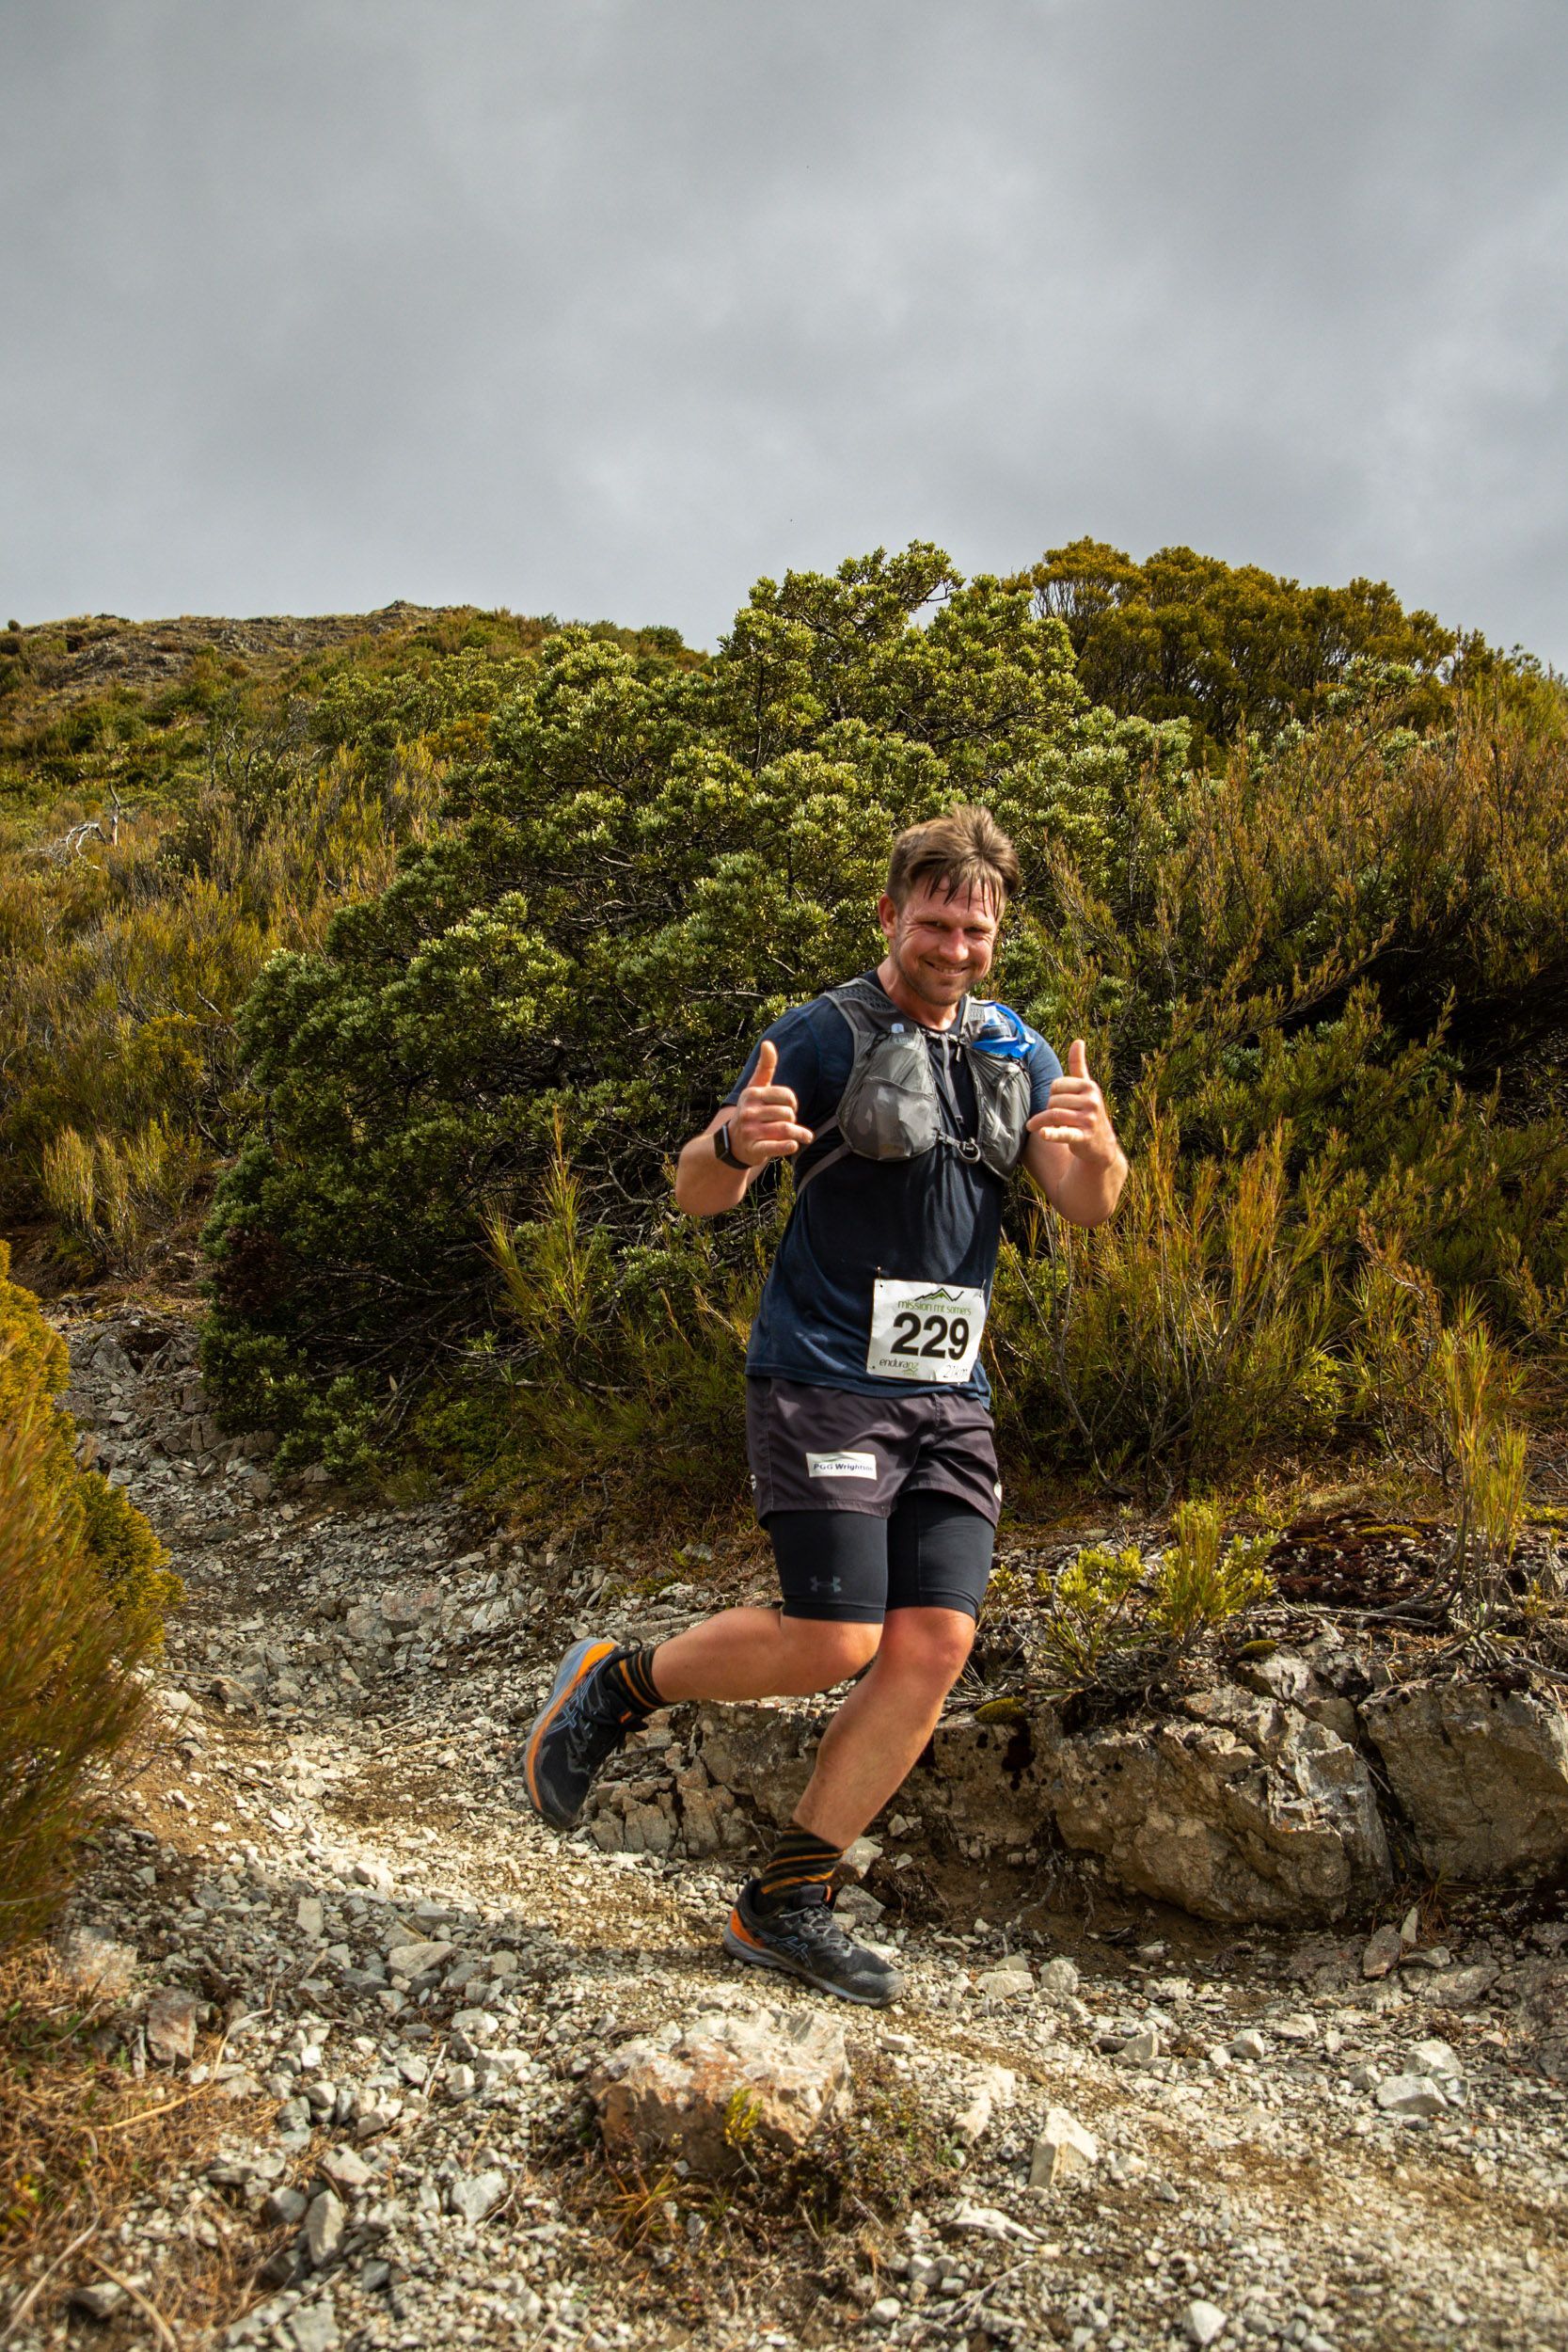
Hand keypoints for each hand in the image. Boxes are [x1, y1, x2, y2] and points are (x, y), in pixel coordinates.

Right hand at [729, 1037, 814, 1164]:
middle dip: (792, 1118)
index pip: (786, 1095)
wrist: (733, 1143)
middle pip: (788, 1113)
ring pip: (785, 1129)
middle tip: (787, 1122)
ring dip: (798, 1133)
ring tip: (801, 1136)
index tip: (789, 1106)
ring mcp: (750, 1131)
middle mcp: (749, 1112)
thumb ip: (765, 1067)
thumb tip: (768, 1043)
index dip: (792, 1102)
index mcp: (752, 1094)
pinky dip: (788, 1146)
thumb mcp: (756, 1088)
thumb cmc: (751, 1111)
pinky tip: (794, 1145)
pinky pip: (775, 1147)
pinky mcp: (754, 1149)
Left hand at [1027, 1039, 1117, 1163]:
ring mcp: (1089, 1120)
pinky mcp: (1084, 1137)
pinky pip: (1064, 1133)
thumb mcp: (1086, 1087)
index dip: (1052, 1094)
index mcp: (1090, 1086)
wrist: (1101, 1144)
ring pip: (1054, 1115)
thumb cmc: (1089, 1111)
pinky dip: (1052, 1133)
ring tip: (1036, 1127)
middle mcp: (1092, 1101)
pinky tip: (1042, 1133)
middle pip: (1053, 1100)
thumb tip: (1078, 1040)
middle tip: (1054, 1117)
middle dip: (1049, 1109)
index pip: (1056, 1085)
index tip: (1058, 1102)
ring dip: (1041, 1122)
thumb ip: (1079, 1065)